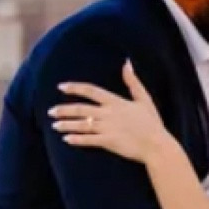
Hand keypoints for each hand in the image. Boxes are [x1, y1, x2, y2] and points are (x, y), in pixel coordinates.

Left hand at [50, 61, 172, 165]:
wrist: (157, 145)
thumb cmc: (152, 123)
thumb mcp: (144, 99)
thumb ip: (133, 82)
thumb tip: (127, 63)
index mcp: (116, 102)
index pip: (91, 91)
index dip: (75, 88)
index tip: (61, 87)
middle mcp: (109, 114)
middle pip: (81, 109)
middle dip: (64, 110)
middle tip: (51, 111)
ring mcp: (107, 128)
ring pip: (82, 125)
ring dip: (66, 125)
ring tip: (54, 125)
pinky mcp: (108, 142)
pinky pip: (88, 140)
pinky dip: (77, 140)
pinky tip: (67, 139)